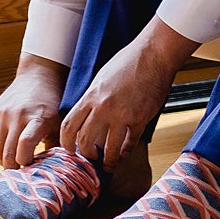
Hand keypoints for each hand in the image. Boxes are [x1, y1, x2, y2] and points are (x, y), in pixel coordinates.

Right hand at [0, 53, 66, 166]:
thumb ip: (55, 149)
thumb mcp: (59, 124)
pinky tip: (13, 141)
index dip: (25, 163)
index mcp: (37, 118)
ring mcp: (3, 113)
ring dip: (6, 160)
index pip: (25, 145)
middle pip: (8, 154)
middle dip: (14, 170)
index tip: (31, 169)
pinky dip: (2, 145)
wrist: (39, 75)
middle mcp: (17, 115)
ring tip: (17, 163)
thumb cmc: (53, 104)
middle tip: (22, 174)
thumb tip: (50, 175)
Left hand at [59, 19, 193, 169]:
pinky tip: (125, 152)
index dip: (66, 142)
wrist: (153, 54)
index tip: (69, 150)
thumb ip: (93, 99)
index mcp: (91, 95)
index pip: (69, 126)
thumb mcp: (102, 78)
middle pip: (85, 142)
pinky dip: (126, 151)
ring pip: (109, 150)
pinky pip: (130, 143)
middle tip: (90, 158)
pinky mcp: (140, 119)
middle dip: (86, 155)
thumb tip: (87, 117)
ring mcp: (122, 115)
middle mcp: (103, 107)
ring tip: (108, 164)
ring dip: (108, 161)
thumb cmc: (128, 62)